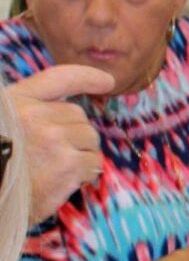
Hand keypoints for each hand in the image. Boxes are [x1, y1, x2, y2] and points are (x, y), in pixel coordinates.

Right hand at [7, 64, 113, 222]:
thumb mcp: (5, 128)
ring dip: (81, 155)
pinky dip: (84, 174)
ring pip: (89, 139)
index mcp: (14, 103)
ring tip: (55, 171)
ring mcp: (52, 138)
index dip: (87, 77)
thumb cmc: (0, 169)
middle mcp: (33, 115)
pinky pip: (93, 163)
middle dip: (74, 135)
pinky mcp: (67, 163)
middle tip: (53, 156)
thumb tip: (69, 115)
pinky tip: (62, 182)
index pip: (59, 78)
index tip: (107, 81)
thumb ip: (29, 115)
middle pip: (78, 116)